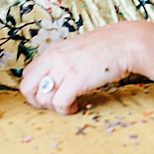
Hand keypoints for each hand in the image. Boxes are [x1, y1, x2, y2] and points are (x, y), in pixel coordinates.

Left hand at [20, 24, 139, 114]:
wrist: (127, 43)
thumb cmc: (108, 48)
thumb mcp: (77, 50)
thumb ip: (63, 62)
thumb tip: (55, 80)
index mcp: (53, 51)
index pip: (27, 75)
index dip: (35, 89)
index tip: (49, 95)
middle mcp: (54, 58)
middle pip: (27, 88)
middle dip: (37, 102)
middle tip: (54, 105)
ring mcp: (63, 68)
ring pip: (43, 99)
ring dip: (55, 108)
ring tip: (70, 104)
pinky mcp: (75, 79)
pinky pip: (59, 103)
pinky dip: (66, 110)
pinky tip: (76, 107)